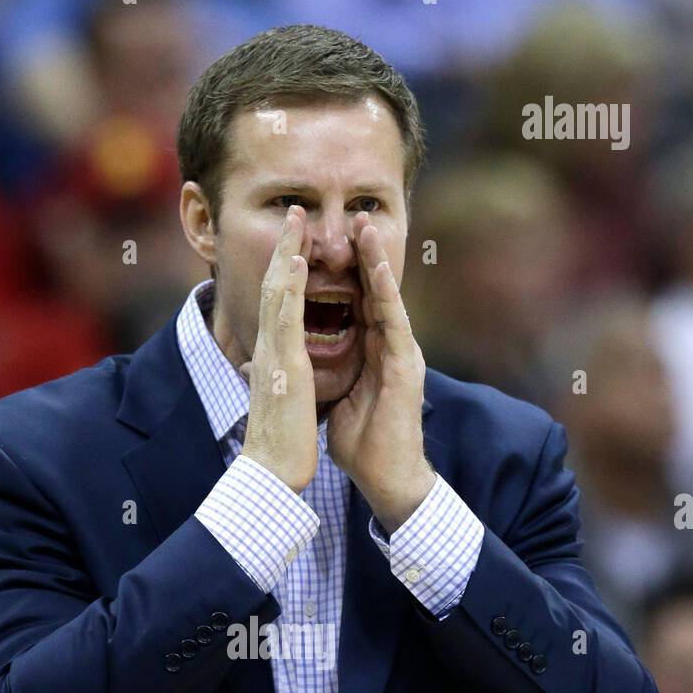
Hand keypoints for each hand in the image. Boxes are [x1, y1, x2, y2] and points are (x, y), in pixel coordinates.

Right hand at [240, 205, 317, 493]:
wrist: (270, 472)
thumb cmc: (276, 447)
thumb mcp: (272, 404)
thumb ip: (263, 382)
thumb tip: (248, 371)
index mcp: (270, 359)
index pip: (276, 307)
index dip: (282, 273)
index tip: (292, 245)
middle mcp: (267, 350)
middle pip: (272, 288)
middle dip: (283, 249)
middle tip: (294, 213)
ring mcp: (273, 355)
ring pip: (276, 293)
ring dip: (286, 252)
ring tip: (297, 219)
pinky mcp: (283, 365)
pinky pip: (285, 317)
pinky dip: (289, 286)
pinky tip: (297, 259)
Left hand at [326, 213, 435, 532]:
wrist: (384, 476)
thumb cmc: (360, 443)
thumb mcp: (331, 399)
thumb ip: (317, 376)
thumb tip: (287, 367)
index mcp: (369, 351)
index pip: (354, 301)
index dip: (341, 271)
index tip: (323, 241)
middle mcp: (387, 346)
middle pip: (372, 290)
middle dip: (362, 253)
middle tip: (349, 216)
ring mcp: (399, 354)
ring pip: (386, 297)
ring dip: (376, 260)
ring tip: (364, 226)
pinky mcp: (405, 367)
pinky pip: (395, 323)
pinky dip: (387, 294)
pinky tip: (379, 270)